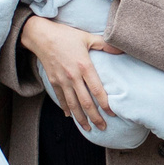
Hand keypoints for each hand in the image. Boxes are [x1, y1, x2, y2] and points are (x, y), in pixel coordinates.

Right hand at [22, 17, 113, 131]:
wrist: (41, 36)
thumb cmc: (66, 36)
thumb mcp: (87, 37)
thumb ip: (105, 45)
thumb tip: (122, 49)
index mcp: (84, 66)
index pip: (97, 90)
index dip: (105, 104)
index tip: (112, 113)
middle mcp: (73, 76)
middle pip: (85, 102)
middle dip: (95, 117)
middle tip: (103, 127)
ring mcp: (62, 80)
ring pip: (73, 104)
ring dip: (81, 118)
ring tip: (88, 128)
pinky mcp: (53, 81)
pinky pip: (61, 98)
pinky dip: (66, 108)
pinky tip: (70, 116)